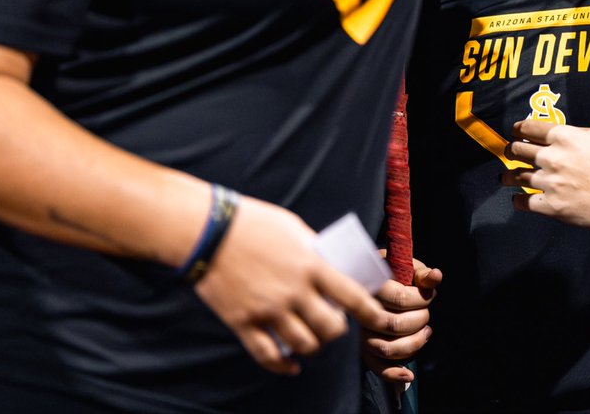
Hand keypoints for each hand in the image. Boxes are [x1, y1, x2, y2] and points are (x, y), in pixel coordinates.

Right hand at [194, 197, 428, 375]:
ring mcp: (268, 310)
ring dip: (313, 346)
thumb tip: (331, 266)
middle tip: (334, 324)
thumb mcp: (295, 228)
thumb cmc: (253, 223)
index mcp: (311, 265)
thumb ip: (314, 251)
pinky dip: (283, 366)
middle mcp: (294, 292)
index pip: (352, 296)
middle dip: (337, 330)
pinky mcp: (243, 322)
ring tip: (312, 339)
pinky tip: (291, 365)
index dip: (371, 312)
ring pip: (303, 346)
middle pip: (330, 328)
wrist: (209, 231)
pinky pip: (268, 356)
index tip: (379, 319)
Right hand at [360, 258, 442, 382]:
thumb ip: (420, 272)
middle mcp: (360, 312)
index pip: (401, 299)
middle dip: (421, 319)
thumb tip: (437, 276)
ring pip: (388, 348)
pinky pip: (376, 367)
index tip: (429, 294)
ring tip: (426, 332)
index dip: (422, 299)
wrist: (363, 282)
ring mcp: (359, 333)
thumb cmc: (389, 272)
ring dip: (414, 343)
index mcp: (371, 286)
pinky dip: (394, 374)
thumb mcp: (403, 266)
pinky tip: (409, 375)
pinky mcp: (361, 350)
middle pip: (397, 325)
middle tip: (425, 312)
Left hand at [501, 120, 589, 229]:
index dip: (517, 130)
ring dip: (508, 176)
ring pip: (516, 176)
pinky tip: (517, 199)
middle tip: (509, 153)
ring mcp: (549, 182)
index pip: (529, 128)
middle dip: (511, 151)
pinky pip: (524, 201)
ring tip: (505, 177)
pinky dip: (518, 200)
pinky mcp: (551, 205)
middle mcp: (552, 157)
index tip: (514, 133)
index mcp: (563, 137)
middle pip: (518, 150)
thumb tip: (560, 136)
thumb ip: (575, 134)